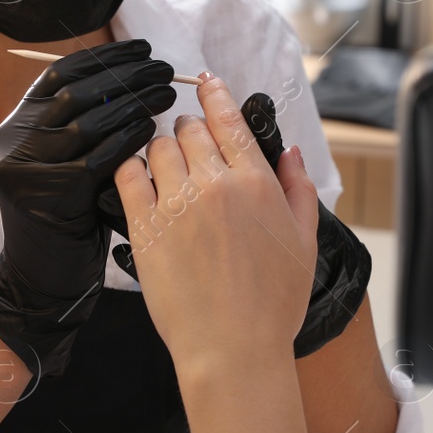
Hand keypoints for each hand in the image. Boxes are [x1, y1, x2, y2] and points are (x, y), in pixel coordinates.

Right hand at [0, 38, 177, 378]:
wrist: (42, 279)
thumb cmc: (69, 218)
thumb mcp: (71, 161)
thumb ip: (89, 124)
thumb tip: (135, 80)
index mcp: (17, 126)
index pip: (61, 76)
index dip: (105, 59)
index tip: (143, 50)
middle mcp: (12, 142)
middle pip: (74, 94)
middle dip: (125, 77)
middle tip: (164, 70)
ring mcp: (22, 169)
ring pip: (84, 123)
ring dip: (132, 104)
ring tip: (167, 94)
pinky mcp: (43, 197)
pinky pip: (93, 160)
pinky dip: (125, 142)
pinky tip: (152, 133)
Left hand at [112, 75, 318, 380]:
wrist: (232, 350)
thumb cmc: (273, 305)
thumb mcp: (304, 242)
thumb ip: (298, 190)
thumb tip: (289, 152)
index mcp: (256, 183)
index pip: (229, 119)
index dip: (216, 94)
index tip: (207, 82)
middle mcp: (215, 185)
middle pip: (191, 129)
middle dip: (190, 129)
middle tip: (189, 142)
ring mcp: (176, 204)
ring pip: (158, 147)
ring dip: (161, 148)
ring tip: (166, 164)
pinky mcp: (144, 227)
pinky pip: (128, 175)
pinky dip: (131, 165)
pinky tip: (137, 174)